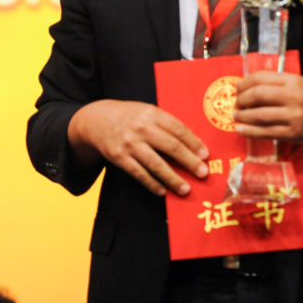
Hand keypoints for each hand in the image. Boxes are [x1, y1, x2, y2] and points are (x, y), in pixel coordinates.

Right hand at [67, 100, 208, 197]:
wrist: (97, 119)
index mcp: (152, 114)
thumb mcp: (147, 112)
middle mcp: (142, 128)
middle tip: (203, 173)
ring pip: (156, 164)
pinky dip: (152, 184)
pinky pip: (139, 174)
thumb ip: (166, 124)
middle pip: (171, 147)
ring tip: (186, 189)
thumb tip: (192, 144)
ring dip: (172, 178)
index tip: (205, 155)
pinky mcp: (119, 158)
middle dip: (189, 161)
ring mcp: (130, 144)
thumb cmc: (130, 116)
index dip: (193, 143)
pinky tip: (163, 191)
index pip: (178, 129)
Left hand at [233, 71, 302, 143]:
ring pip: (259, 116)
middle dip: (241, 99)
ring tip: (236, 115)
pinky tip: (240, 129)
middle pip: (257, 96)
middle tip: (236, 102)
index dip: (244, 83)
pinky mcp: (292, 134)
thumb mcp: (298, 82)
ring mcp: (292, 117)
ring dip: (242, 116)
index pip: (260, 78)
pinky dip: (249, 131)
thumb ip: (276, 82)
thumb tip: (246, 86)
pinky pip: (266, 133)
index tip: (237, 87)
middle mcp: (292, 97)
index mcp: (293, 80)